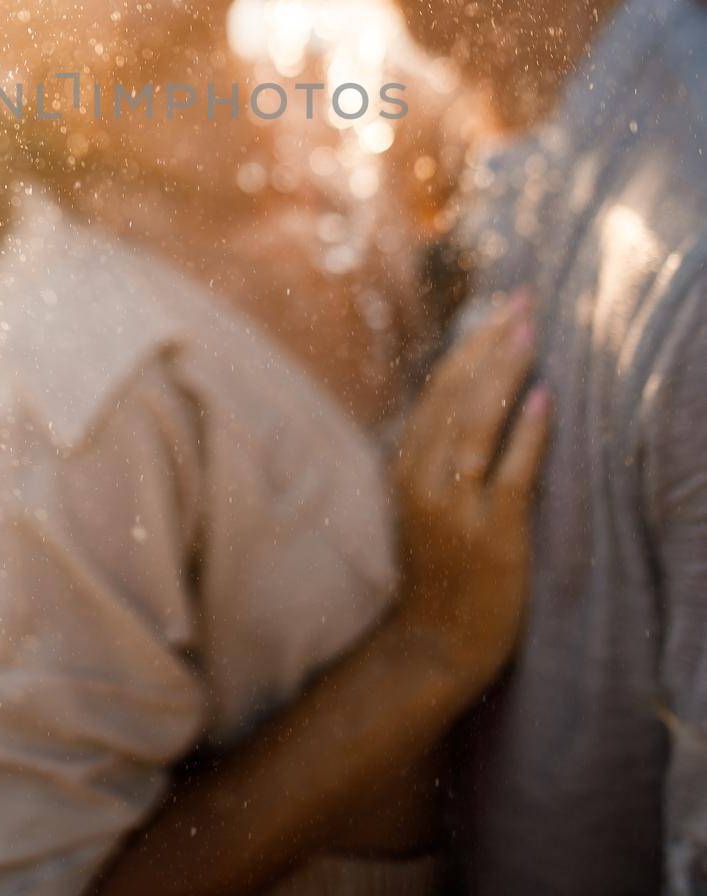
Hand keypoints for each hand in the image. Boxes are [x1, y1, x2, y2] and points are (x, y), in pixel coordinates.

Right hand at [392, 293, 548, 693]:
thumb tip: (467, 398)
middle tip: (523, 301)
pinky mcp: (490, 535)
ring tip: (529, 330)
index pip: (439, 388)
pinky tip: (542, 399)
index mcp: (406, 464)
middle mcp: (424, 478)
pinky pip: (510, 474)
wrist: (431, 646)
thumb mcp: (421, 503)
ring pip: (478, 423)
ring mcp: (455, 507)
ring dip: (505, 371)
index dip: (471, 343)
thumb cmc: (435, 572)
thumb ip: (436, 453)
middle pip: (457, 394)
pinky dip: (525, 433)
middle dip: (492, 342)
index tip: (500, 307)